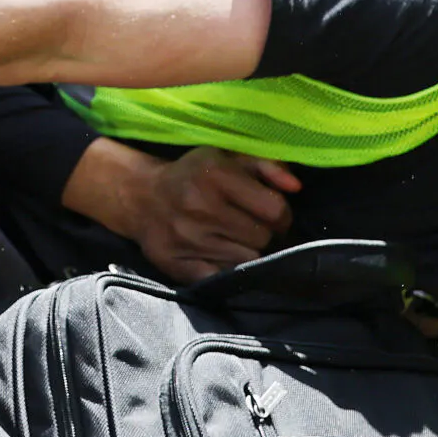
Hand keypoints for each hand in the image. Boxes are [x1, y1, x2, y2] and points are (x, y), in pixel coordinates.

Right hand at [65, 140, 300, 283]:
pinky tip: (222, 256)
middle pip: (263, 238)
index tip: (272, 214)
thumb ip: (267, 166)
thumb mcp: (228, 157)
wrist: (141, 196)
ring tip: (235, 240)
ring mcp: (187, 239)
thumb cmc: (194, 175)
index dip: (282, 215)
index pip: (275, 210)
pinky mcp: (177, 264)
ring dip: (247, 252)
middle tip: (251, 227)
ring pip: (246, 261)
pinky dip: (227, 271)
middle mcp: (200, 207)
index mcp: (215, 174)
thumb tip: (296, 188)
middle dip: (264, 234)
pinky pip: (222, 279)